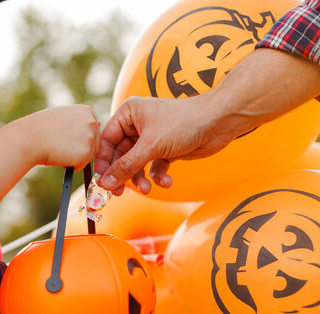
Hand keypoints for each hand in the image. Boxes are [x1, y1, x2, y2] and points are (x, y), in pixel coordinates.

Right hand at [25, 105, 100, 170]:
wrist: (28, 139)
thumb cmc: (41, 129)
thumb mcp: (63, 117)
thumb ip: (80, 120)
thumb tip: (98, 123)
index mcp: (87, 111)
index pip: (91, 131)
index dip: (76, 138)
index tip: (65, 137)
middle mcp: (92, 122)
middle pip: (94, 144)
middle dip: (79, 149)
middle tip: (61, 145)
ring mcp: (90, 137)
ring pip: (88, 155)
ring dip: (74, 157)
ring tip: (59, 149)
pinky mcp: (86, 153)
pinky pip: (82, 166)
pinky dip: (71, 166)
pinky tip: (60, 156)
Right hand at [94, 95, 235, 195]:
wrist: (217, 123)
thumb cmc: (183, 123)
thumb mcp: (150, 146)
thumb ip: (126, 166)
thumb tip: (105, 184)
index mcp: (128, 113)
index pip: (106, 140)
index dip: (103, 162)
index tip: (101, 182)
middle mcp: (137, 124)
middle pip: (120, 155)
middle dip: (122, 174)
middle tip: (118, 193)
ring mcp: (151, 138)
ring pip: (136, 164)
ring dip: (140, 178)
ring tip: (146, 189)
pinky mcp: (164, 150)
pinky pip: (153, 167)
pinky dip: (158, 176)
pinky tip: (167, 181)